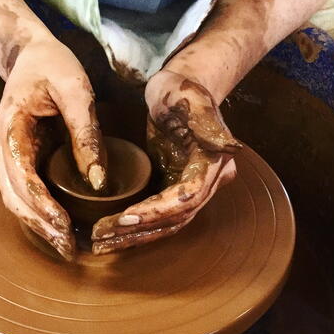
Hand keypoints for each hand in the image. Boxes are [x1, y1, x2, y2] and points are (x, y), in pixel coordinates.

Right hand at [0, 36, 105, 260]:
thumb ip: (85, 132)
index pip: (22, 175)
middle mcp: (1, 145)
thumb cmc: (53, 65)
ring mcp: (6, 153)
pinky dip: (36, 212)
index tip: (65, 226)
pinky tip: (55, 225)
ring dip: (36, 224)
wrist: (31, 54)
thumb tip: (97, 181)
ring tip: (63, 245)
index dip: (42, 205)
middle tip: (68, 248)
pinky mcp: (18, 156)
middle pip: (13, 196)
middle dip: (40, 225)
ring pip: (13, 199)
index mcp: (11, 127)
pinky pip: (22, 191)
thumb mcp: (76, 89)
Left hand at [91, 69, 240, 253]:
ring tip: (102, 244)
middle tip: (102, 238)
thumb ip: (209, 124)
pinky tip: (114, 232)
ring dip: (135, 235)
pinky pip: (158, 214)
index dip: (158, 211)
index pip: (188, 198)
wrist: (177, 90)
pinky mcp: (173, 188)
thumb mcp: (190, 100)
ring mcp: (190, 188)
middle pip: (175, 219)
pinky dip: (137, 225)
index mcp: (212, 165)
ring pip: (166, 223)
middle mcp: (207, 183)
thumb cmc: (181, 91)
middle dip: (139, 230)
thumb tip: (230, 147)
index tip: (125, 217)